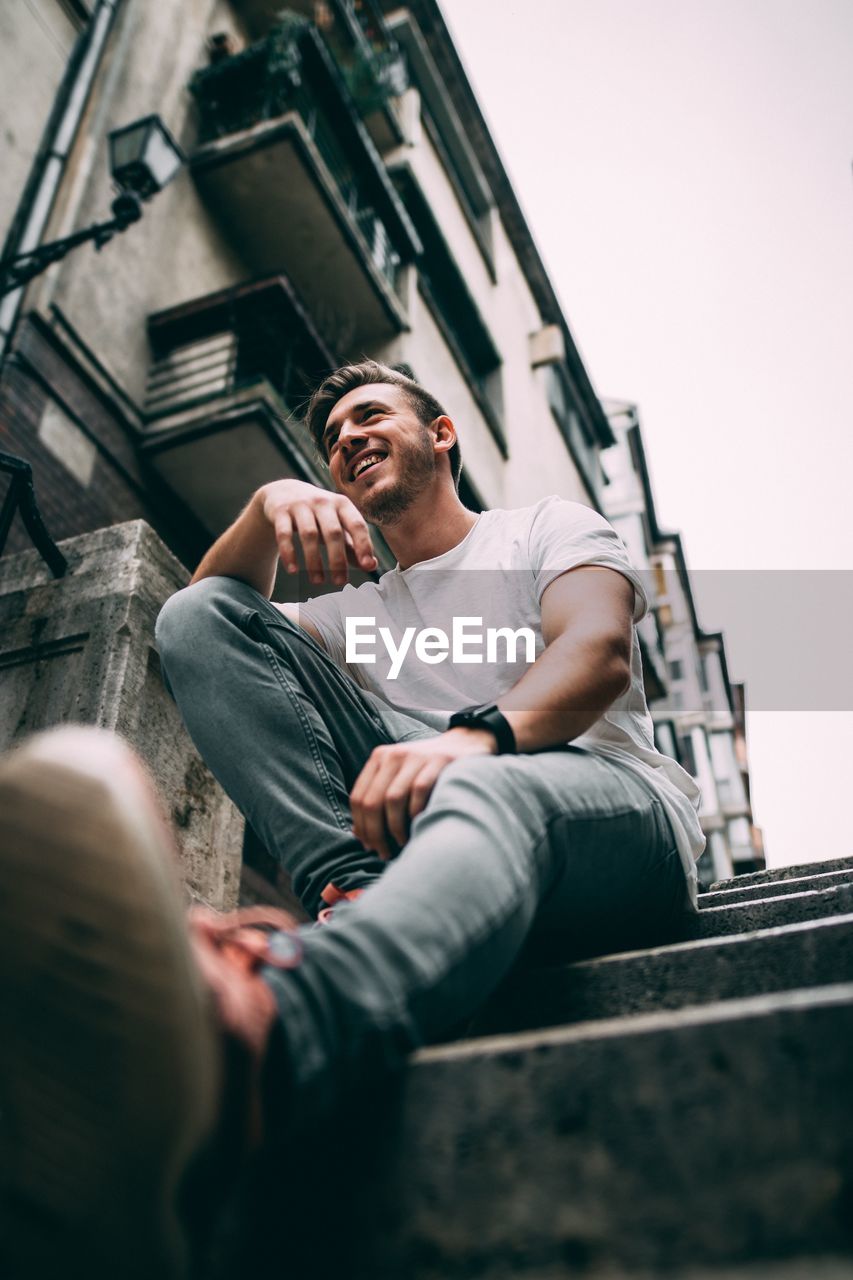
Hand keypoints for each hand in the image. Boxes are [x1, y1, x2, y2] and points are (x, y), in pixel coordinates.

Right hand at [259, 479, 377, 584]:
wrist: (284, 492)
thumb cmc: (318, 515)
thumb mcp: (338, 525)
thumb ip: (353, 545)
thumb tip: (372, 566)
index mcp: (342, 505)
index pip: (357, 524)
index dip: (363, 545)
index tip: (367, 566)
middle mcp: (323, 502)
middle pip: (333, 532)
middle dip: (337, 559)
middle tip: (340, 582)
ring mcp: (300, 505)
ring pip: (309, 534)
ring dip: (314, 561)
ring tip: (318, 581)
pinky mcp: (280, 511)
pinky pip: (284, 534)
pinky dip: (288, 552)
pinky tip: (293, 570)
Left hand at [349, 728, 496, 859]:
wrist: (464, 744)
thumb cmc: (428, 769)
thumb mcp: (399, 775)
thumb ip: (379, 798)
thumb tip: (358, 834)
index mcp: (379, 758)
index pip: (358, 797)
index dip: (361, 826)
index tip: (369, 846)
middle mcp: (393, 755)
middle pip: (372, 801)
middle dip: (375, 832)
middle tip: (384, 852)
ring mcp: (415, 756)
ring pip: (393, 799)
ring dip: (395, 827)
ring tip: (402, 842)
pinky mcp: (438, 761)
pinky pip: (419, 791)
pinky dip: (416, 813)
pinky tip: (420, 825)